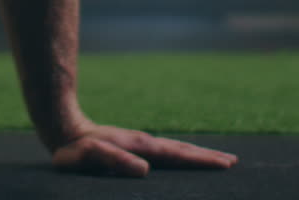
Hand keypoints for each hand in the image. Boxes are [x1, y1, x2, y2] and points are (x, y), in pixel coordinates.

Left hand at [51, 125, 237, 177]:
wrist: (64, 129)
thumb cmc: (75, 149)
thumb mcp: (90, 156)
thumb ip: (113, 160)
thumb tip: (144, 170)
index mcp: (140, 147)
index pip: (177, 154)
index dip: (200, 160)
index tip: (225, 163)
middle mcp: (145, 143)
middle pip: (183, 149)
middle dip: (208, 156)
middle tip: (234, 162)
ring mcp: (142, 144)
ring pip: (177, 149)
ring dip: (198, 154)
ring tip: (220, 159)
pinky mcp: (136, 148)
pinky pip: (167, 152)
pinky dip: (183, 154)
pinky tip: (187, 159)